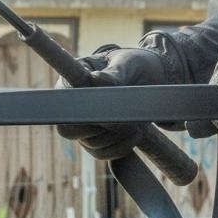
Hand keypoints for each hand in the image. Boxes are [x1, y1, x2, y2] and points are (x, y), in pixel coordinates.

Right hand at [55, 37, 182, 158]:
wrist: (154, 77)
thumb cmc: (135, 65)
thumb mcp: (128, 64)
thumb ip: (113, 74)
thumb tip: (96, 79)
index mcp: (72, 82)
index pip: (62, 104)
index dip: (80, 111)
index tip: (105, 111)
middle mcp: (72, 106)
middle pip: (70, 130)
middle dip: (101, 128)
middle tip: (126, 119)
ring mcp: (84, 126)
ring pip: (91, 144)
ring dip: (117, 137)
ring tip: (137, 122)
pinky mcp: (98, 140)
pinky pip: (102, 153)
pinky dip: (121, 148)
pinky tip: (137, 134)